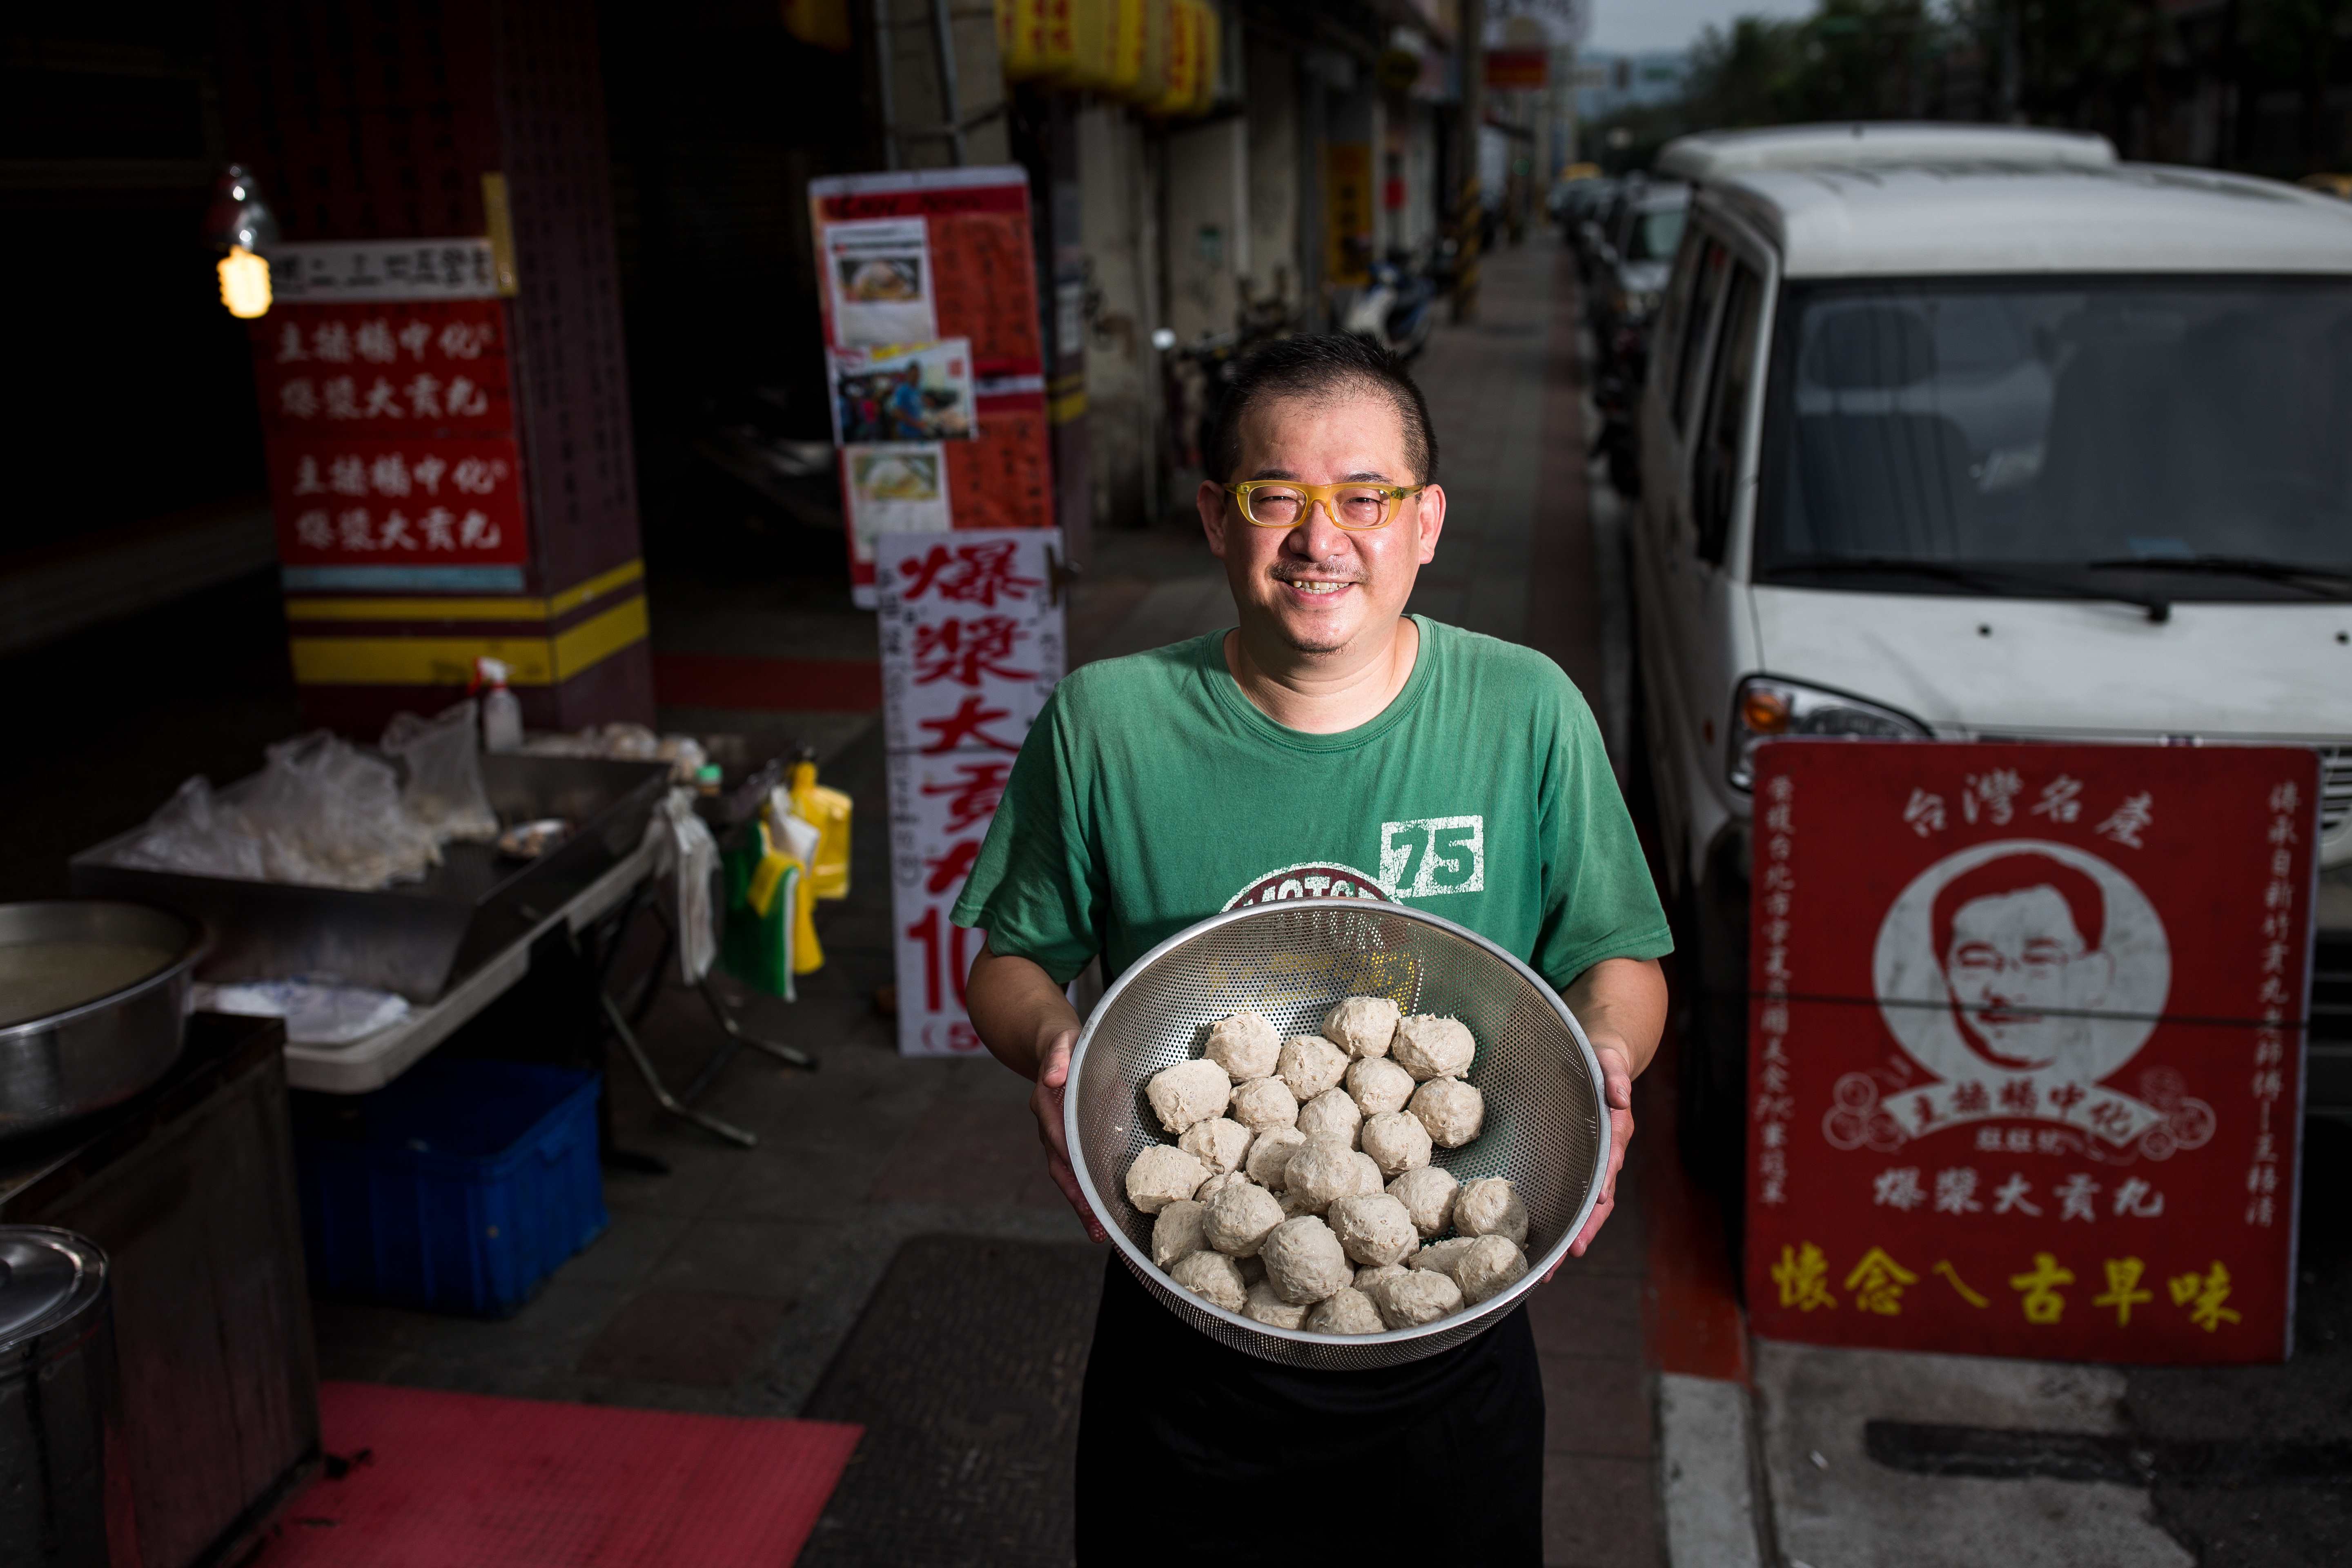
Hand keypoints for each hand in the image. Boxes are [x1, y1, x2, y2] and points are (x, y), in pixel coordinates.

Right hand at [1031, 1027, 1106, 1242]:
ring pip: (1067, 1175)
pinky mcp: (1071, 1142)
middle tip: (1095, 1226)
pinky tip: (1100, 1214)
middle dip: (1077, 1197)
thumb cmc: (1068, 1047)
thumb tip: (1052, 1077)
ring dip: (1082, 1203)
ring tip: (1099, 1231)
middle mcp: (1049, 1126)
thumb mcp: (1063, 1044)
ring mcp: (1058, 1137)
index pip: (1058, 1138)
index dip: (1070, 1163)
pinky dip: (1086, 1193)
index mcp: (1048, 1104)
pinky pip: (1077, 1170)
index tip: (1083, 1187)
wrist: (1055, 1047)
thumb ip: (1058, 1058)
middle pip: (1060, 1167)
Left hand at [1551, 1037, 1634, 1277]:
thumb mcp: (1609, 1056)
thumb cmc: (1601, 1055)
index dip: (1599, 1193)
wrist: (1601, 1053)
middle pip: (1597, 1201)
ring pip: (1583, 1206)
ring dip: (1569, 1236)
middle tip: (1562, 1262)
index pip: (1607, 1167)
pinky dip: (1559, 1218)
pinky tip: (1540, 1242)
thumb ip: (1615, 1073)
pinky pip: (1568, 1193)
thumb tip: (1620, 1095)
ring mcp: (1591, 1161)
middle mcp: (1605, 1153)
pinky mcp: (1576, 1161)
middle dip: (1581, 1232)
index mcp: (1614, 1130)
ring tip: (1548, 1270)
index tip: (1590, 1217)